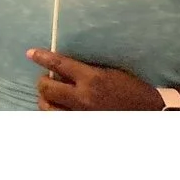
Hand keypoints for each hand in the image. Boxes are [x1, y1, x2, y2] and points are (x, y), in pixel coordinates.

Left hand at [26, 49, 166, 110]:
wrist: (148, 113)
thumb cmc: (132, 90)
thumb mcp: (110, 73)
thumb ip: (86, 70)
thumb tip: (62, 66)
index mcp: (91, 79)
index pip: (59, 64)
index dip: (42, 57)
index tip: (31, 53)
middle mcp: (83, 98)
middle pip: (47, 88)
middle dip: (43, 81)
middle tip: (47, 78)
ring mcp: (80, 115)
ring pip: (47, 108)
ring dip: (45, 99)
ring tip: (51, 95)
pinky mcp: (82, 126)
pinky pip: (57, 120)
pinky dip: (53, 114)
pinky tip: (57, 109)